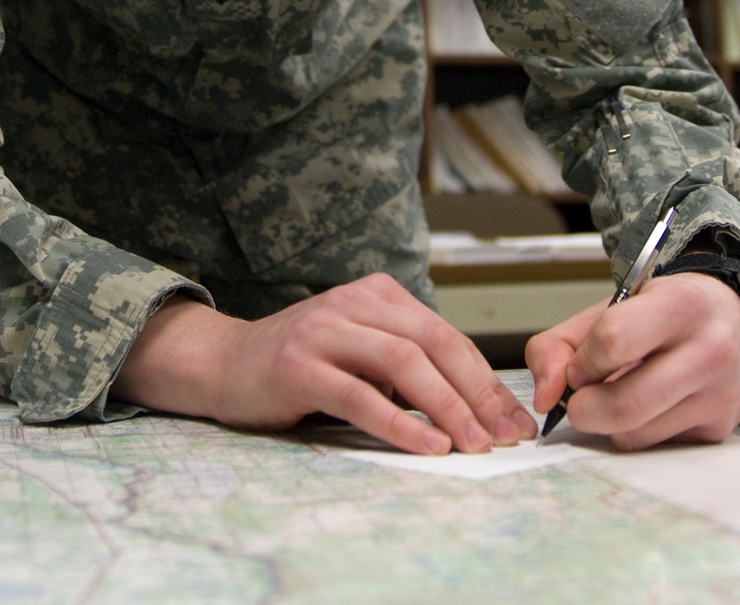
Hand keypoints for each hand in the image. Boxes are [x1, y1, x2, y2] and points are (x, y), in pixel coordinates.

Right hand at [111, 272, 536, 454]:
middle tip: (506, 436)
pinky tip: (427, 446)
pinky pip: (360, 396)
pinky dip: (399, 424)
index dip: (486, 379)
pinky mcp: (299, 367)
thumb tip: (478, 405)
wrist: (225, 363)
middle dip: (478, 393)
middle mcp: (354, 303)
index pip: (446, 335)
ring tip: (474, 444)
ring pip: (403, 363)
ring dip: (447, 407)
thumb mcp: (360, 347)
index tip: (515, 420)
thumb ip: (406, 360)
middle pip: (433, 343)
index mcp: (377, 294)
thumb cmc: (302, 363)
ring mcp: (325, 331)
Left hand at [526, 272, 739, 449]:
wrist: (728, 318)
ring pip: (635, 434)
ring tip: (618, 394)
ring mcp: (719, 395)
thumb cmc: (660, 311)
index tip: (579, 367)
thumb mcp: (608, 308)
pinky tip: (646, 405)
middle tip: (579, 400)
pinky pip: (655, 447)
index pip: (613, 340)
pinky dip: (635, 432)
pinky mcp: (720, 429)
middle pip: (624, 404)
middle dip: (584, 409)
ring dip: (609, 424)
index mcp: (678, 305)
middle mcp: (708, 351)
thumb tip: (545, 399)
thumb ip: (559, 345)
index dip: (583, 362)